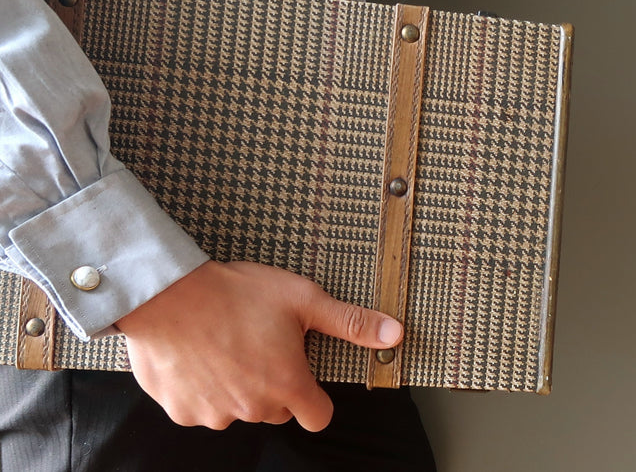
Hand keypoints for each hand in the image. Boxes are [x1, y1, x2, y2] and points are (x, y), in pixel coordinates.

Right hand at [116, 261, 400, 430]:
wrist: (166, 294)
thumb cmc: (235, 294)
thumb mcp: (303, 299)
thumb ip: (351, 322)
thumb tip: (395, 334)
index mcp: (287, 386)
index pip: (318, 417)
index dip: (315, 396)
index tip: (303, 373)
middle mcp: (252, 408)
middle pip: (276, 410)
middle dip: (274, 384)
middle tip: (261, 344)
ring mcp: (214, 414)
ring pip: (238, 409)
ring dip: (237, 386)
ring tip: (227, 343)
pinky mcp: (181, 410)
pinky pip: (201, 407)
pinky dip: (202, 388)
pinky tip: (200, 354)